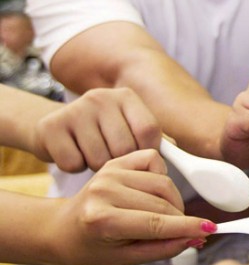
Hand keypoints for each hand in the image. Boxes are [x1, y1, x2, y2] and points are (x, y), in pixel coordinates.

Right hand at [29, 88, 161, 171]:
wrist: (55, 128)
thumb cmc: (102, 133)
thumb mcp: (128, 127)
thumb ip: (154, 138)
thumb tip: (182, 153)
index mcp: (126, 96)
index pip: (149, 130)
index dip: (147, 152)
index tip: (139, 160)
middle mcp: (101, 97)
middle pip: (124, 148)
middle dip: (120, 163)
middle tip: (110, 158)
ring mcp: (75, 110)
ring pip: (99, 159)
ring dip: (97, 167)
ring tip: (91, 154)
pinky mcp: (51, 126)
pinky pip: (73, 163)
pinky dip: (75, 167)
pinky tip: (73, 154)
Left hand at [49, 148, 213, 264]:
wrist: (60, 229)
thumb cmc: (90, 248)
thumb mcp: (124, 259)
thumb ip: (163, 248)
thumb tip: (196, 237)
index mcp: (101, 219)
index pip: (156, 223)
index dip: (187, 227)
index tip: (210, 229)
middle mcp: (104, 191)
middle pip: (163, 203)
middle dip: (180, 219)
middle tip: (182, 232)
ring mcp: (109, 173)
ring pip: (163, 183)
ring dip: (173, 201)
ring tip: (164, 216)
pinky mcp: (115, 162)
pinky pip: (154, 160)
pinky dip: (162, 177)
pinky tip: (154, 193)